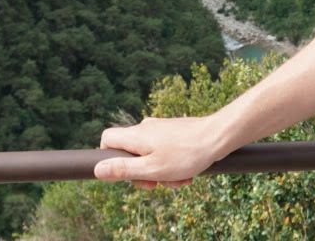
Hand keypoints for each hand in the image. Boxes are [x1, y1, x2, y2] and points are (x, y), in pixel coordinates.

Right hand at [94, 116, 224, 189]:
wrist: (218, 136)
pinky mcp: (173, 132)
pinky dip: (172, 165)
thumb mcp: (151, 169)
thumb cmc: (186, 154)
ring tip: (178, 180)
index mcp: (135, 136)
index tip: (125, 174)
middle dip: (141, 173)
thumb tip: (97, 169)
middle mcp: (145, 128)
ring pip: (150, 155)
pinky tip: (187, 173)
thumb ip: (123, 169)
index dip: (108, 158)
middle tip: (156, 184)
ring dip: (160, 172)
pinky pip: (164, 152)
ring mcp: (160, 129)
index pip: (107, 139)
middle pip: (129, 153)